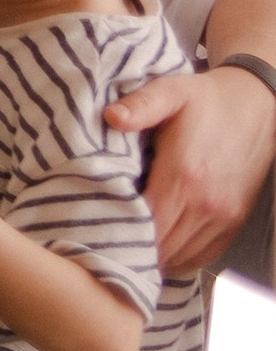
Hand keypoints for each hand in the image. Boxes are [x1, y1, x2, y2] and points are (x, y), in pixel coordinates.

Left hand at [113, 60, 275, 278]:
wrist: (256, 105)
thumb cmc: (205, 100)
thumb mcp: (170, 92)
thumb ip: (141, 105)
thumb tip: (111, 116)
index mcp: (184, 175)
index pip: (146, 225)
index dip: (118, 232)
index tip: (93, 226)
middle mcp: (206, 204)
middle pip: (161, 248)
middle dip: (131, 247)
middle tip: (102, 240)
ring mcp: (224, 217)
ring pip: (180, 257)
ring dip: (154, 256)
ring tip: (127, 245)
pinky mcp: (234, 222)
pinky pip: (202, 256)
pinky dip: (178, 258)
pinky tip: (158, 248)